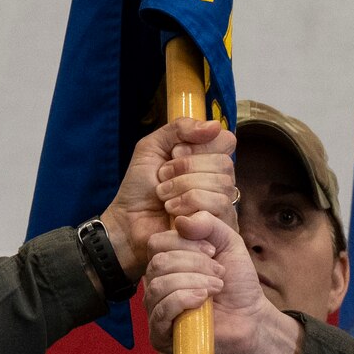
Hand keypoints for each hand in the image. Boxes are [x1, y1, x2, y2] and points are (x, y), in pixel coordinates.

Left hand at [97, 119, 237, 280]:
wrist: (127, 223)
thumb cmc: (139, 188)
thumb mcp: (152, 147)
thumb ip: (179, 128)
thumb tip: (215, 125)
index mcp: (208, 160)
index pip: (226, 141)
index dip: (200, 146)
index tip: (174, 153)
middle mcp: (219, 182)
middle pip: (224, 163)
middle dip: (186, 168)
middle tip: (162, 178)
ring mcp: (222, 206)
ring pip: (223, 184)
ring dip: (184, 187)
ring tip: (164, 197)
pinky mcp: (219, 227)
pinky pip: (219, 205)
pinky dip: (190, 204)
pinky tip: (174, 213)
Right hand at [143, 212, 301, 353]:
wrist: (251, 318)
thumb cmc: (238, 283)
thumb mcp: (228, 242)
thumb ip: (208, 223)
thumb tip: (180, 219)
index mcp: (167, 261)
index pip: (157, 242)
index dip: (185, 243)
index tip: (213, 251)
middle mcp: (156, 283)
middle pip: (158, 262)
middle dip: (194, 264)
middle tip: (219, 273)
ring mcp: (156, 309)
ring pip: (159, 285)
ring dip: (194, 282)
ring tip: (216, 287)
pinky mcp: (159, 333)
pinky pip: (161, 309)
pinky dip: (184, 300)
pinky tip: (203, 300)